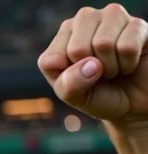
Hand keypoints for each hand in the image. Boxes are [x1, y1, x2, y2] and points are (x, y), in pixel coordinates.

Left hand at [38, 5, 147, 130]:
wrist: (133, 101)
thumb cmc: (99, 95)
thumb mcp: (75, 97)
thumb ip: (69, 85)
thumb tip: (91, 65)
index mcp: (63, 37)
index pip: (51, 59)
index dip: (66, 79)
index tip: (78, 80)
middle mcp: (85, 20)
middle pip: (77, 48)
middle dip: (89, 72)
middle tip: (99, 73)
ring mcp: (112, 17)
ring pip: (103, 43)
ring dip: (110, 67)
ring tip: (114, 68)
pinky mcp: (137, 23)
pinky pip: (127, 47)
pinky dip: (128, 64)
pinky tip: (129, 62)